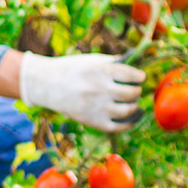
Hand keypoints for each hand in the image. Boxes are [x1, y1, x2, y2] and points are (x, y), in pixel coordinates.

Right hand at [19, 53, 145, 132]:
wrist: (46, 84)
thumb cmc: (73, 69)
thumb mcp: (93, 61)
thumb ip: (116, 63)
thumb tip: (141, 64)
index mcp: (100, 71)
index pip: (133, 75)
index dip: (139, 77)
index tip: (138, 77)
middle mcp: (99, 89)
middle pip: (133, 93)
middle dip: (136, 91)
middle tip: (133, 90)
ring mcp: (95, 107)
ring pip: (129, 110)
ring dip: (134, 106)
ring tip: (130, 102)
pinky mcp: (92, 121)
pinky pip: (119, 126)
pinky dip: (129, 122)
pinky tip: (130, 116)